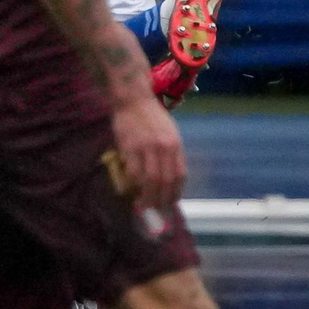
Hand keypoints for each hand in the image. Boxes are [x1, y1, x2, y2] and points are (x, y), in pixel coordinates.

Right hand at [109, 94, 185, 211]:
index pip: (179, 176)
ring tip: (143, 204)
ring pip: (150, 180)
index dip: (175, 193)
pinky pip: (133, 172)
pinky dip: (133, 184)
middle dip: (161, 199)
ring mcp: (146, 148)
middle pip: (165, 181)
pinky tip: (132, 188)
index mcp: (175, 145)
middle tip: (155, 209)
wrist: (133, 99)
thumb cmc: (151, 116)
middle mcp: (164, 148)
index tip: (170, 202)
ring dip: (147, 196)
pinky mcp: (129, 148)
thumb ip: (170, 153)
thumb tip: (167, 178)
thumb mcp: (169, 132)